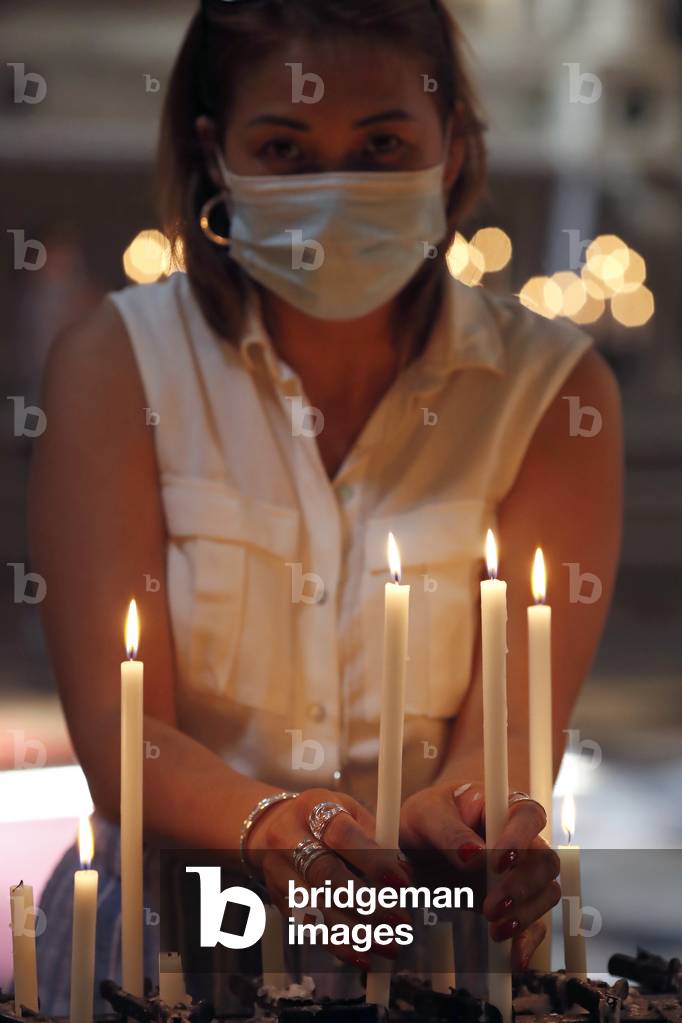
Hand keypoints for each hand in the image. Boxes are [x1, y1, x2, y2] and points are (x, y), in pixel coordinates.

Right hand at [247, 787, 411, 969]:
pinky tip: (364, 955)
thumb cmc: (323, 821)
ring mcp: (279, 871)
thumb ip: (375, 837)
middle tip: (400, 920)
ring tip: (389, 945)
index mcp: (312, 807)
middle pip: (325, 874)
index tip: (402, 882)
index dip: (373, 860)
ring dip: (356, 932)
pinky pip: (308, 927)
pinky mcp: (279, 900)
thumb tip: (404, 873)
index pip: (340, 834)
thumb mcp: (348, 811)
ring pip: (315, 907)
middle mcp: (288, 838)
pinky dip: (338, 945)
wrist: (271, 827)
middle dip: (366, 902)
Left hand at [399, 780, 559, 969]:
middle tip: (490, 907)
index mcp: (504, 806)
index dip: (520, 838)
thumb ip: (448, 831)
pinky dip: (528, 941)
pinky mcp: (516, 902)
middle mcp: (522, 838)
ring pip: (546, 892)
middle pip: (544, 860)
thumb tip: (474, 857)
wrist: (420, 842)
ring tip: (495, 929)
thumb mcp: (425, 815)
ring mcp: (522, 872)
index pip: (528, 815)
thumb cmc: (427, 817)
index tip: (497, 862)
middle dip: (521, 886)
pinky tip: (513, 957)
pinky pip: (536, 922)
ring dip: (526, 913)